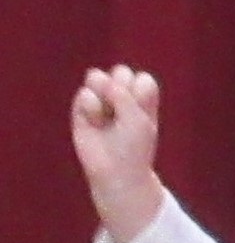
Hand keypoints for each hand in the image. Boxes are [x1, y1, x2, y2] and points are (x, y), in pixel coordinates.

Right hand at [71, 65, 166, 242]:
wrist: (115, 171)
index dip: (139, 90)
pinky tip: (94, 122)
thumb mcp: (138, 119)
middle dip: (121, 87)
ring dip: (103, 93)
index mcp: (143, 100)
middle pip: (120, 71)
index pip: (142, 77)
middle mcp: (123, 97)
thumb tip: (99, 77)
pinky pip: (83, 94)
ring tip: (107, 113)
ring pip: (98, 76)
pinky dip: (90, 107)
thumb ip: (122, 94)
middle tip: (122, 110)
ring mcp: (102, 101)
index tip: (141, 110)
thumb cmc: (134, 148)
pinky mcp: (83, 109)